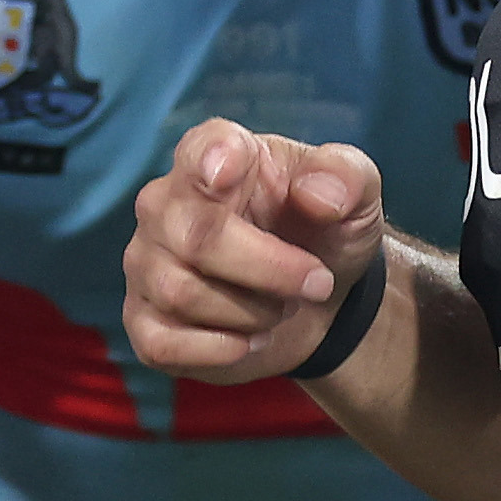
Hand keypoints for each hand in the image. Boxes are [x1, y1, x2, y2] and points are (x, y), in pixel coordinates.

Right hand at [122, 117, 382, 383]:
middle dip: (270, 271)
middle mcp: (165, 202)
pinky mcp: (144, 319)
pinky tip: (247, 340)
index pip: (203, 149)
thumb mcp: (355, 196)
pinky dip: (216, 351)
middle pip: (196, 238)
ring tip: (278, 307)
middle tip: (319, 283)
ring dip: (252, 313)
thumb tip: (318, 196)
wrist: (318, 299)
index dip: (212, 161)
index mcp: (216, 155)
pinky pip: (162, 343)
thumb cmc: (324, 231)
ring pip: (181, 294)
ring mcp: (146, 261)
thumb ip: (346, 178)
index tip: (228, 174)